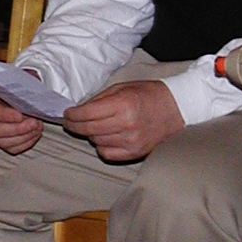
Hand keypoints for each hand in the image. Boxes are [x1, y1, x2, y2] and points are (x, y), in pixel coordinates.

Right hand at [0, 80, 43, 153]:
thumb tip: (34, 89)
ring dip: (24, 136)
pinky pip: (11, 148)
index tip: (21, 114)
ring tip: (37, 127)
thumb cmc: (15, 85)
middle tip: (34, 122)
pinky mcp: (0, 141)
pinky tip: (34, 133)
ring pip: (3, 142)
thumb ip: (22, 82)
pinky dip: (25, 143)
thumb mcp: (17, 78)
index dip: (5, 115)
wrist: (15, 92)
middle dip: (18, 128)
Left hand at [63, 80, 183, 161]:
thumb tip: (80, 110)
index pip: (88, 114)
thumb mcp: (121, 88)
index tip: (66, 113)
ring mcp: (132, 141)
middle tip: (69, 122)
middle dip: (74, 125)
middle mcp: (127, 125)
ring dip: (89, 134)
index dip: (72, 115)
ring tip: (90, 126)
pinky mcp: (136, 153)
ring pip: (97, 142)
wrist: (175, 109)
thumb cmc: (148, 94)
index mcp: (122, 105)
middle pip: (89, 130)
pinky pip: (108, 154)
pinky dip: (100, 147)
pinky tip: (102, 138)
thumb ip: (100, 99)